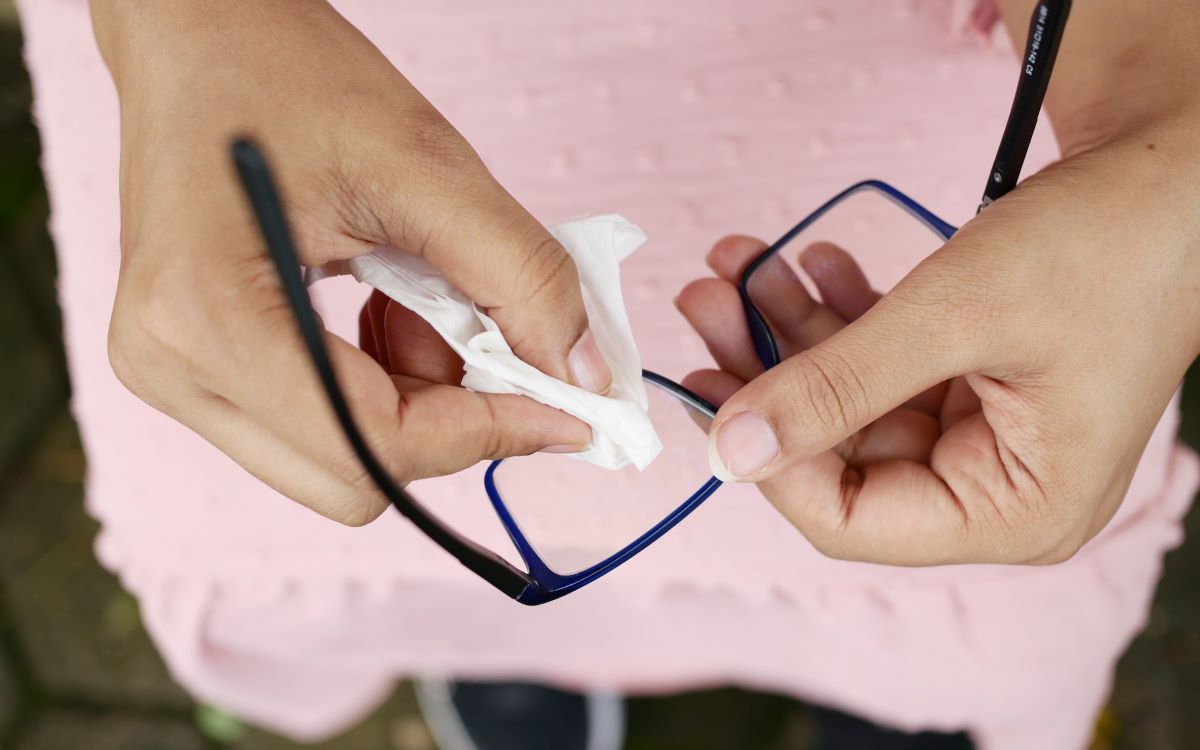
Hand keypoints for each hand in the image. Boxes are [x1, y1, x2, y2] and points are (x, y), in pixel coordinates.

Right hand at [92, 0, 606, 524]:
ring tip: (414, 294)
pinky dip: (378, 384)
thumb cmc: (291, 74)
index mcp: (209, 317)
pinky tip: (381, 304)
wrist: (201, 33)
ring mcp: (172, 376)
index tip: (566, 410)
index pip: (378, 445)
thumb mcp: (429, 167)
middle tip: (479, 331)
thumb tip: (586, 378)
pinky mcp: (191, 368)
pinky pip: (316, 428)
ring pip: (341, 462)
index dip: (488, 434)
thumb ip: (522, 278)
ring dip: (412, 398)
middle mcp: (171, 369)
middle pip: (356, 480)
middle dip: (446, 417)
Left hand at [678, 129, 1199, 565]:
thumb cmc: (1100, 248)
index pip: (853, 521)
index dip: (773, 463)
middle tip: (703, 301)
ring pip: (851, 400)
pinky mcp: (970, 384)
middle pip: (841, 454)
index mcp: (1014, 511)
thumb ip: (835, 386)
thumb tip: (728, 451)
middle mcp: (996, 489)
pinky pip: (884, 362)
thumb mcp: (953, 317)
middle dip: (766, 371)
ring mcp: (982, 435)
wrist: (1175, 175)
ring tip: (735, 266)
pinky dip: (841, 313)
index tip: (708, 391)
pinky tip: (806, 261)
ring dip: (791, 330)